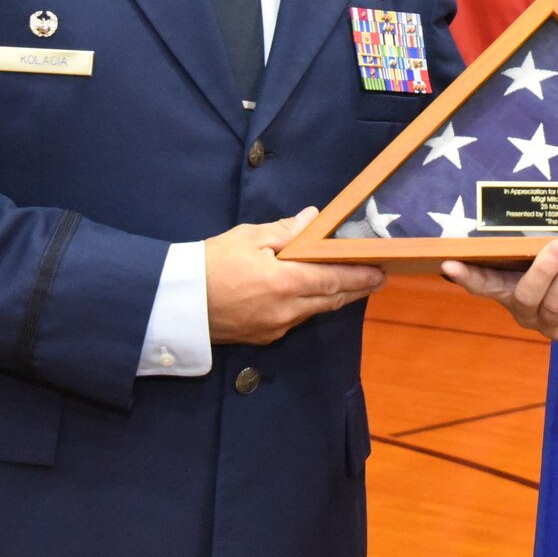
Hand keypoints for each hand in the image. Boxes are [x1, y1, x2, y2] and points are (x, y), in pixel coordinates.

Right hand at [204, 207, 384, 344]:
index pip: (333, 280)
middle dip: (356, 289)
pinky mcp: (263, 337)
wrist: (176, 303)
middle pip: (331, 300)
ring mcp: (274, 328)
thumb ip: (286, 231)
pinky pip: (295, 321)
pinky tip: (313, 297)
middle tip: (378, 279)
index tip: (381, 270)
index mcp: (284, 283)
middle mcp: (285, 311)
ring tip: (350, 284)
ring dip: (333, 298)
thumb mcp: (248, 238)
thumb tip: (315, 219)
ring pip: (314, 312)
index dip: (360, 277)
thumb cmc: (210, 264)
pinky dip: (309, 307)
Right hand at [442, 240, 557, 348]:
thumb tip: (537, 215)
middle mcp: (527, 310)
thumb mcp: (551, 262)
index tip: (449, 263)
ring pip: (556, 302)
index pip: (484, 285)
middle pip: (526, 295)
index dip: (467, 276)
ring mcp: (553, 324)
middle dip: (541, 270)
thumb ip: (541, 246)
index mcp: (511, 290)